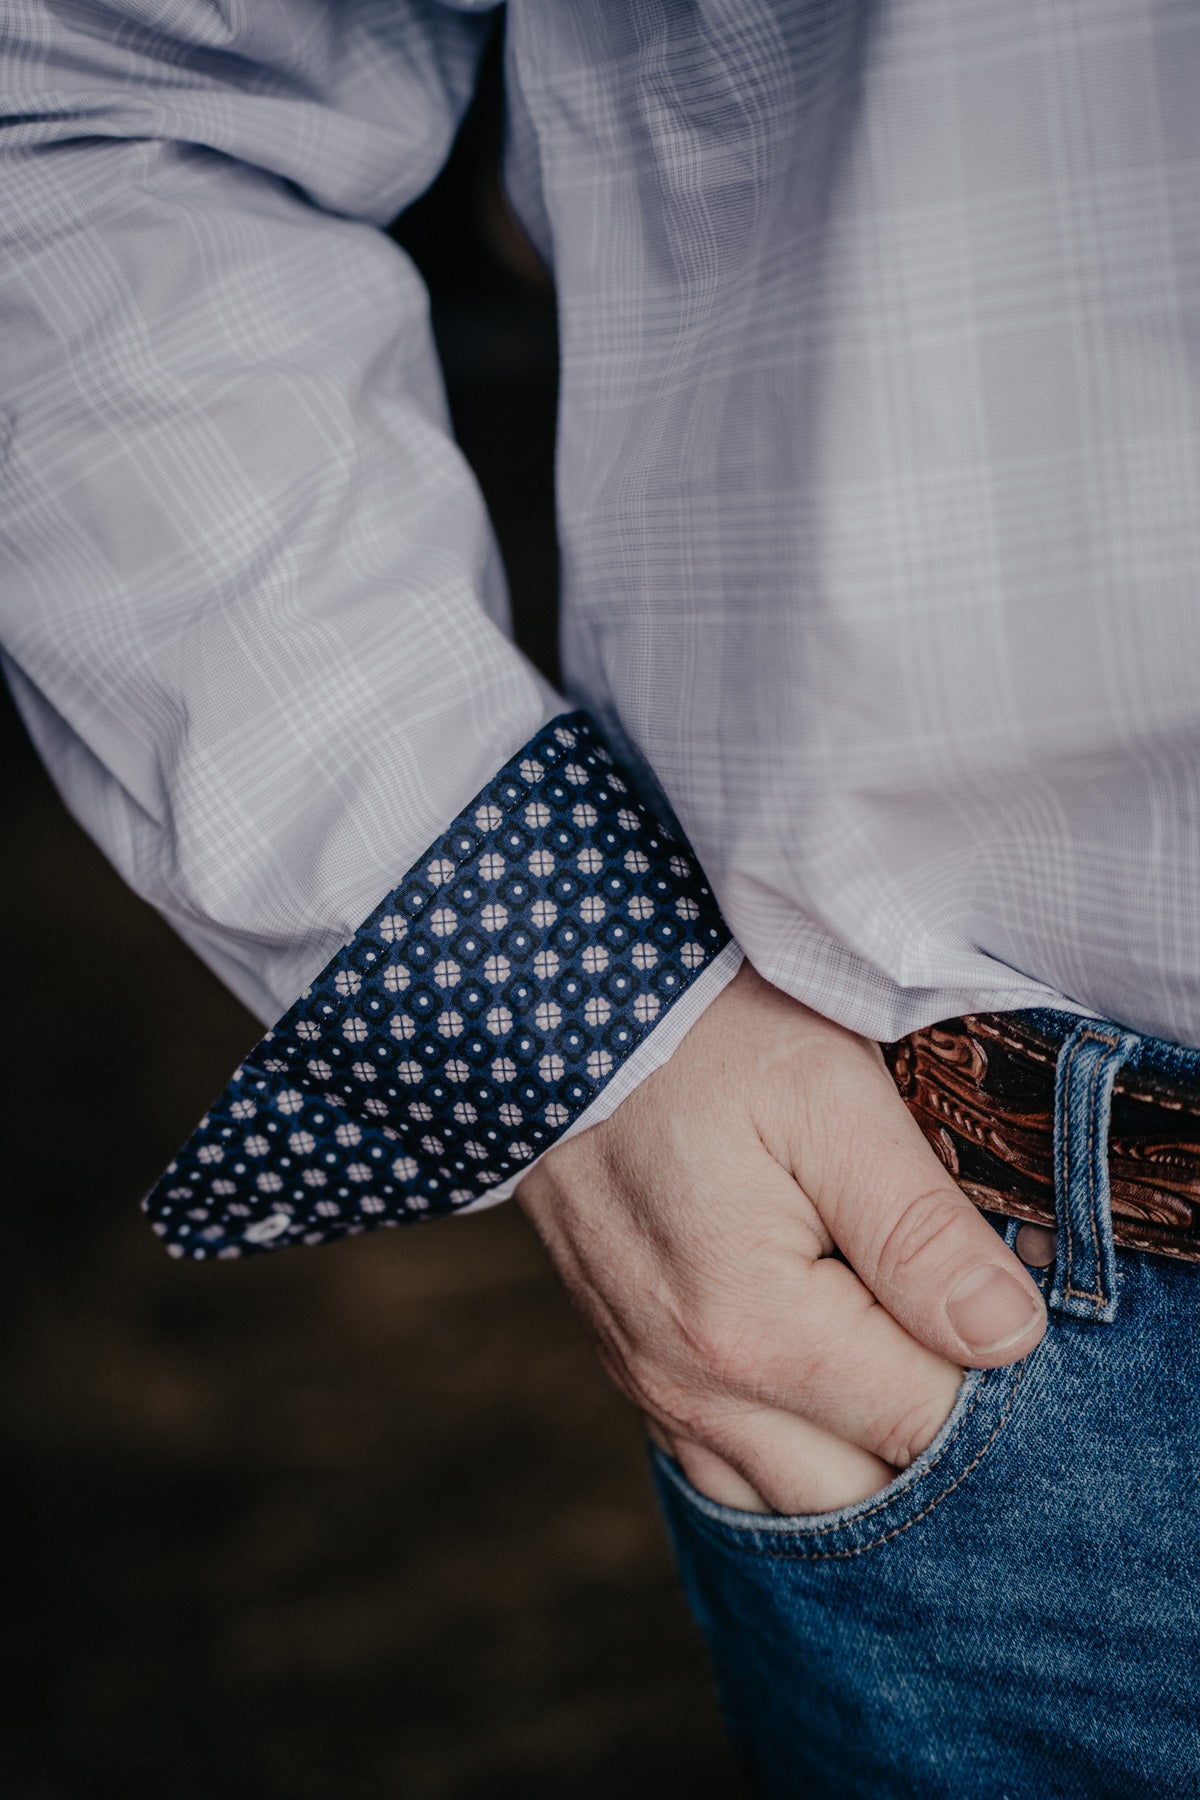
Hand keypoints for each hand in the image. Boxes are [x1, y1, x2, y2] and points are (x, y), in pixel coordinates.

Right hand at [516, 962, 1046, 1513]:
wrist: (561, 1019)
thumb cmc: (707, 1044)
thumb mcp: (832, 1100)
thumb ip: (920, 1229)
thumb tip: (1009, 1336)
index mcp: (754, 1329)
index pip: (929, 1422)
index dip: (993, 1368)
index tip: (1003, 1282)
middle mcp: (694, 1390)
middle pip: (868, 1491)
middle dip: (937, 1427)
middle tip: (959, 1310)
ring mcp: (654, 1392)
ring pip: (797, 1504)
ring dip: (867, 1451)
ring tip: (900, 1340)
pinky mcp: (636, 1377)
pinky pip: (732, 1473)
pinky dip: (798, 1450)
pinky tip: (830, 1373)